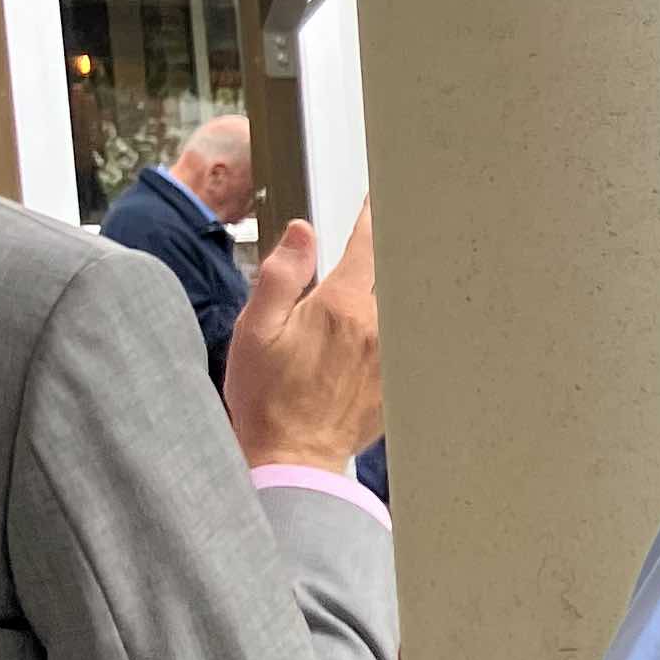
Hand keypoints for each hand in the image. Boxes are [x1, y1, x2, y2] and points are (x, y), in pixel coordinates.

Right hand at [225, 200, 383, 474]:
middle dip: (388, 254)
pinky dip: (400, 331)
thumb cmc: (266, 399)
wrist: (291, 459)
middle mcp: (375, 329)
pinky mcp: (394, 385)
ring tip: (400, 276)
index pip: (366, 247)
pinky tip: (390, 332)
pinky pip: (404, 347)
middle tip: (389, 232)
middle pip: (392, 276)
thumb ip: (280, 275)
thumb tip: (301, 233)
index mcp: (340, 308)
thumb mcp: (255, 330)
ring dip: (395, 292)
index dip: (370, 219)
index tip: (374, 200)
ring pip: (401, 310)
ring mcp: (389, 359)